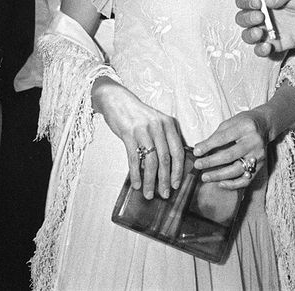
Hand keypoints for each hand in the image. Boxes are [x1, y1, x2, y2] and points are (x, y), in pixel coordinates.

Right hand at [92, 77, 184, 199]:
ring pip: (151, 161)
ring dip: (151, 181)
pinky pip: (134, 158)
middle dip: (165, 180)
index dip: (178, 171)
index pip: (178, 151)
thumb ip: (165, 138)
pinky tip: (136, 184)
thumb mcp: (156, 122)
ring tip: (149, 193)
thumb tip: (172, 165)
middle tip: (165, 194)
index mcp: (168, 123)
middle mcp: (158, 126)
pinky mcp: (128, 133)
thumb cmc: (138, 114)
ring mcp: (143, 130)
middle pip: (165, 159)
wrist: (116, 99)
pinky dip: (136, 174)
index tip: (176, 185)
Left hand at [191, 106, 272, 189]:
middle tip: (198, 165)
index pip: (223, 138)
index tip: (196, 152)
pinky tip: (220, 183)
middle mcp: (254, 142)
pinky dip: (233, 184)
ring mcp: (258, 155)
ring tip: (205, 177)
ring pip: (237, 170)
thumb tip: (198, 149)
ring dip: (219, 175)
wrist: (264, 125)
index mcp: (245, 127)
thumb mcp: (229, 123)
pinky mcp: (261, 166)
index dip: (208, 146)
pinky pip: (246, 179)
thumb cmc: (243, 123)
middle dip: (211, 162)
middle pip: (230, 155)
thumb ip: (215, 136)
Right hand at [235, 0, 294, 56]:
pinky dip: (261, 50)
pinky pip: (261, 49)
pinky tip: (268, 46)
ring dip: (249, 35)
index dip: (245, 1)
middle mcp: (261, 14)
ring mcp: (267, 30)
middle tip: (260, 16)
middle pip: (242, 18)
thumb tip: (266, 0)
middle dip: (247, 18)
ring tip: (259, 33)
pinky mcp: (276, 43)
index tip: (256, 3)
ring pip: (247, 35)